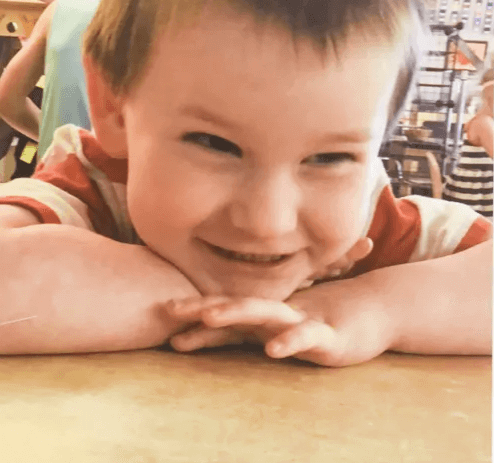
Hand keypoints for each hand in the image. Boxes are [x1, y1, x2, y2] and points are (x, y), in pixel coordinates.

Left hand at [166, 290, 391, 366]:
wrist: (373, 311)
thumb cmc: (321, 322)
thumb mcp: (282, 330)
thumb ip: (249, 333)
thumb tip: (211, 335)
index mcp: (265, 316)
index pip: (225, 311)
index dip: (195, 311)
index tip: (162, 312)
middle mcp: (278, 313)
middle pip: (235, 307)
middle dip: (202, 308)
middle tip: (170, 310)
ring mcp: (300, 320)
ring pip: (264, 314)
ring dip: (236, 313)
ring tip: (209, 317)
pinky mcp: (327, 336)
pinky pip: (306, 337)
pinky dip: (289, 341)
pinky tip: (273, 350)